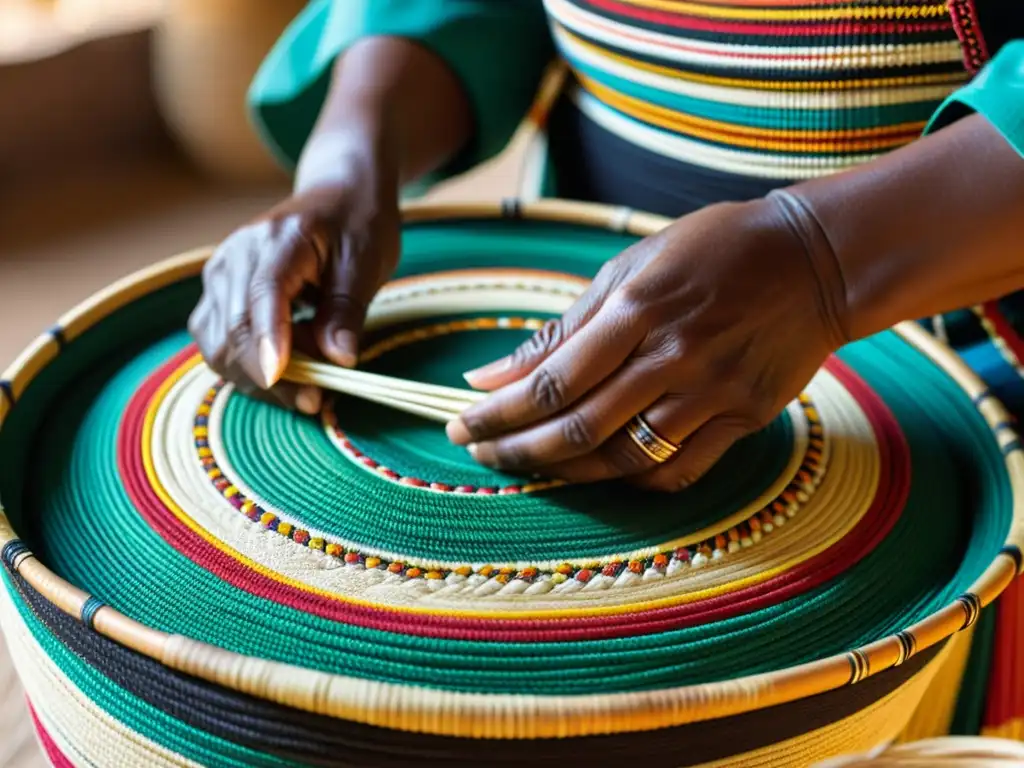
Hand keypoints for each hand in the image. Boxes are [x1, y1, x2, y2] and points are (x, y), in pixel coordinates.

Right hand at [188, 149, 399, 413]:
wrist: (336, 196)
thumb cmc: (357, 225)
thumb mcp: (367, 264)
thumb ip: (347, 311)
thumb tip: (339, 359)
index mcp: (279, 239)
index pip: (262, 294)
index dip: (267, 340)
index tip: (278, 378)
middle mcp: (236, 255)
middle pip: (235, 328)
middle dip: (271, 375)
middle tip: (317, 400)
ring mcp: (219, 275)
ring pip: (218, 345)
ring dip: (257, 379)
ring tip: (309, 386)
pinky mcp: (216, 294)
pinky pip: (218, 344)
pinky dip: (247, 369)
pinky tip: (286, 373)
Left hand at [446, 194, 849, 491]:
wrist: (815, 261)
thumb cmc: (712, 251)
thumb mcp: (631, 267)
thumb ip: (563, 328)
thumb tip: (492, 375)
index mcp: (638, 309)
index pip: (553, 380)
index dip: (500, 412)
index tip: (462, 424)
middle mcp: (673, 357)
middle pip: (579, 427)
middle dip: (517, 448)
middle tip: (480, 452)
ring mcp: (712, 393)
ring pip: (623, 457)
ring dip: (564, 471)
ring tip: (527, 464)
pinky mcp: (743, 418)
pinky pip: (676, 471)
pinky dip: (629, 479)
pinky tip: (599, 472)